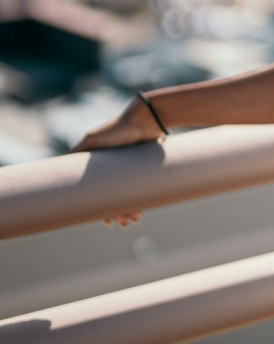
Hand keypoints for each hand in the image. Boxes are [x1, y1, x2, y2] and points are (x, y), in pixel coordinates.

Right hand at [70, 95, 165, 225]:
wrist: (145, 119)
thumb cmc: (117, 129)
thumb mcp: (93, 140)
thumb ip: (76, 153)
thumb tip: (59, 166)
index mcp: (101, 165)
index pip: (98, 192)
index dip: (101, 207)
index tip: (105, 220)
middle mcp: (114, 168)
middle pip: (115, 196)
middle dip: (118, 211)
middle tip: (123, 223)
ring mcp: (129, 167)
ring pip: (129, 193)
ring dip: (131, 208)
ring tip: (134, 220)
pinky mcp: (143, 165)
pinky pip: (140, 186)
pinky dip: (141, 198)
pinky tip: (143, 209)